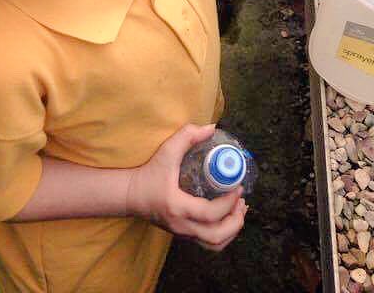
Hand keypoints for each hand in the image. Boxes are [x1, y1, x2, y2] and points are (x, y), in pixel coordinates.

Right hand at [126, 124, 246, 250]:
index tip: (238, 187)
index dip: (228, 203)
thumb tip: (211, 128)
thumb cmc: (149, 173)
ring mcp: (183, 233)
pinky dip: (223, 234)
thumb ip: (187, 136)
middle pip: (216, 237)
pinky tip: (228, 218)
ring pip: (214, 244)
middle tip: (242, 201)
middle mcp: (182, 226)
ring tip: (239, 211)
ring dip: (232, 230)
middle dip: (235, 221)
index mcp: (178, 207)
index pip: (210, 214)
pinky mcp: (183, 234)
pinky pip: (208, 243)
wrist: (131, 195)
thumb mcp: (166, 152)